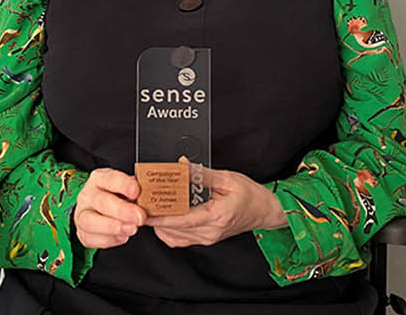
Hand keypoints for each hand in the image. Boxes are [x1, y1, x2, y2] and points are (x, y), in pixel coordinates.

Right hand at [73, 168, 146, 248]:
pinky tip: (122, 237)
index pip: (110, 178)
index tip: (136, 191)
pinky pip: (91, 238)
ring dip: (112, 227)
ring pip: (90, 221)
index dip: (123, 185)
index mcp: (101, 178)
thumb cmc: (126, 199)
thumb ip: (143, 193)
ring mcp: (83, 213)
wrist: (117, 214)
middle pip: (101, 201)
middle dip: (122, 210)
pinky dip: (108, 240)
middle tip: (140, 217)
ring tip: (132, 229)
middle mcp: (89, 194)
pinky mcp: (83, 232)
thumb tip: (155, 197)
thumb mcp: (136, 191)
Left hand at [144, 160, 286, 247]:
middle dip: (155, 216)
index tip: (144, 210)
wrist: (264, 210)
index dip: (160, 216)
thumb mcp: (227, 178)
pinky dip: (167, 230)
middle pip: (173, 228)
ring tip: (150, 207)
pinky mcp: (205, 239)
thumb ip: (202, 174)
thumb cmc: (249, 195)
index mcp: (216, 216)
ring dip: (159, 223)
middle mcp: (210, 231)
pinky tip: (163, 217)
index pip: (181, 219)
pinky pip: (179, 239)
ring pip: (173, 236)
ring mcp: (207, 238)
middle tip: (142, 202)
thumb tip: (182, 166)